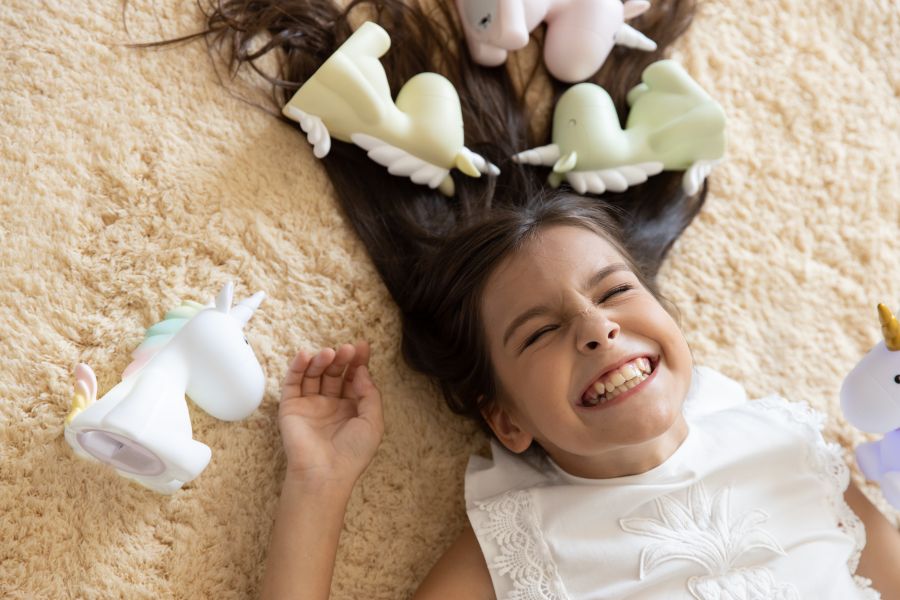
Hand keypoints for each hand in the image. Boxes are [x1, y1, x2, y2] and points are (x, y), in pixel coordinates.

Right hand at [278, 341, 383, 488]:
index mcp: (351, 408)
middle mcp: (330, 404)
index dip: (358, 362)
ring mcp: (310, 405)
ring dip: (321, 360)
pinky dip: (298, 367)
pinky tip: (306, 355)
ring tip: (330, 353)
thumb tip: (361, 370)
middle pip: (335, 373)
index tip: (362, 346)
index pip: (354, 378)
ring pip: (314, 374)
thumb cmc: (352, 453)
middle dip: (341, 359)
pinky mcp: (291, 407)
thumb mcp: (373, 422)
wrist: (324, 474)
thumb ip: (370, 394)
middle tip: (347, 349)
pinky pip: (293, 382)